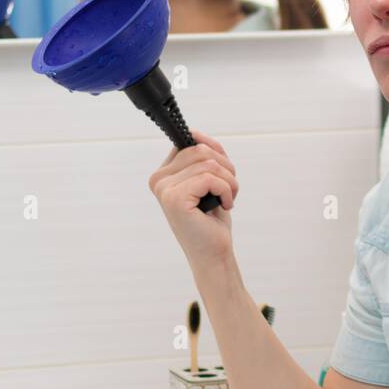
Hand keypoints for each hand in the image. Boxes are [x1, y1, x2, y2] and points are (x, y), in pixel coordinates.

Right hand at [148, 129, 238, 265]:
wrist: (213, 253)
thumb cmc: (212, 220)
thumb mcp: (210, 180)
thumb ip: (203, 156)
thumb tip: (195, 134)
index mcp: (164, 173)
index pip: (191, 142)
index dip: (215, 152)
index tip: (223, 172)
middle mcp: (158, 180)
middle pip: (200, 149)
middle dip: (226, 167)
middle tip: (229, 190)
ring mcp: (164, 189)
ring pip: (209, 163)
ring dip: (229, 181)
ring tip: (228, 199)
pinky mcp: (175, 199)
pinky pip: (211, 178)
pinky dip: (227, 191)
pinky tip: (225, 205)